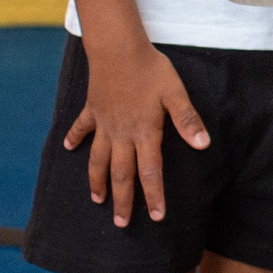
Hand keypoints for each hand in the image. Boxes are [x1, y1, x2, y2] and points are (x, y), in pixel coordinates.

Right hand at [64, 40, 208, 225]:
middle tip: (121, 224)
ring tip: (97, 199)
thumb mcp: (176, 94)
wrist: (118, 48)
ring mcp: (104, 123)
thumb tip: (204, 145)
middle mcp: (121, 134)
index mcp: (145, 133)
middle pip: (121, 174)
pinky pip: (82, 128)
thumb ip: (187, 120)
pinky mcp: (92, 109)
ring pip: (98, 159)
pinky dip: (75, 138)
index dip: (154, 196)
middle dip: (123, 200)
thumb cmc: (152, 70)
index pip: (150, 172)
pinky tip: (68, 148)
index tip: (156, 218)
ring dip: (97, 180)